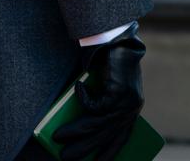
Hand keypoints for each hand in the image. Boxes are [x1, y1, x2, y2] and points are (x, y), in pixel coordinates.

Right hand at [54, 31, 144, 159]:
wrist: (118, 41)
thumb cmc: (109, 66)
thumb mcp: (106, 92)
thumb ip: (101, 109)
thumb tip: (81, 133)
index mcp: (132, 110)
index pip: (122, 139)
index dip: (110, 152)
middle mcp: (132, 108)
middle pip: (106, 135)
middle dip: (84, 148)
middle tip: (66, 159)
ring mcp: (127, 101)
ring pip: (97, 124)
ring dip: (76, 132)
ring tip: (57, 137)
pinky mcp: (119, 92)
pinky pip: (95, 106)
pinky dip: (83, 99)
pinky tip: (77, 87)